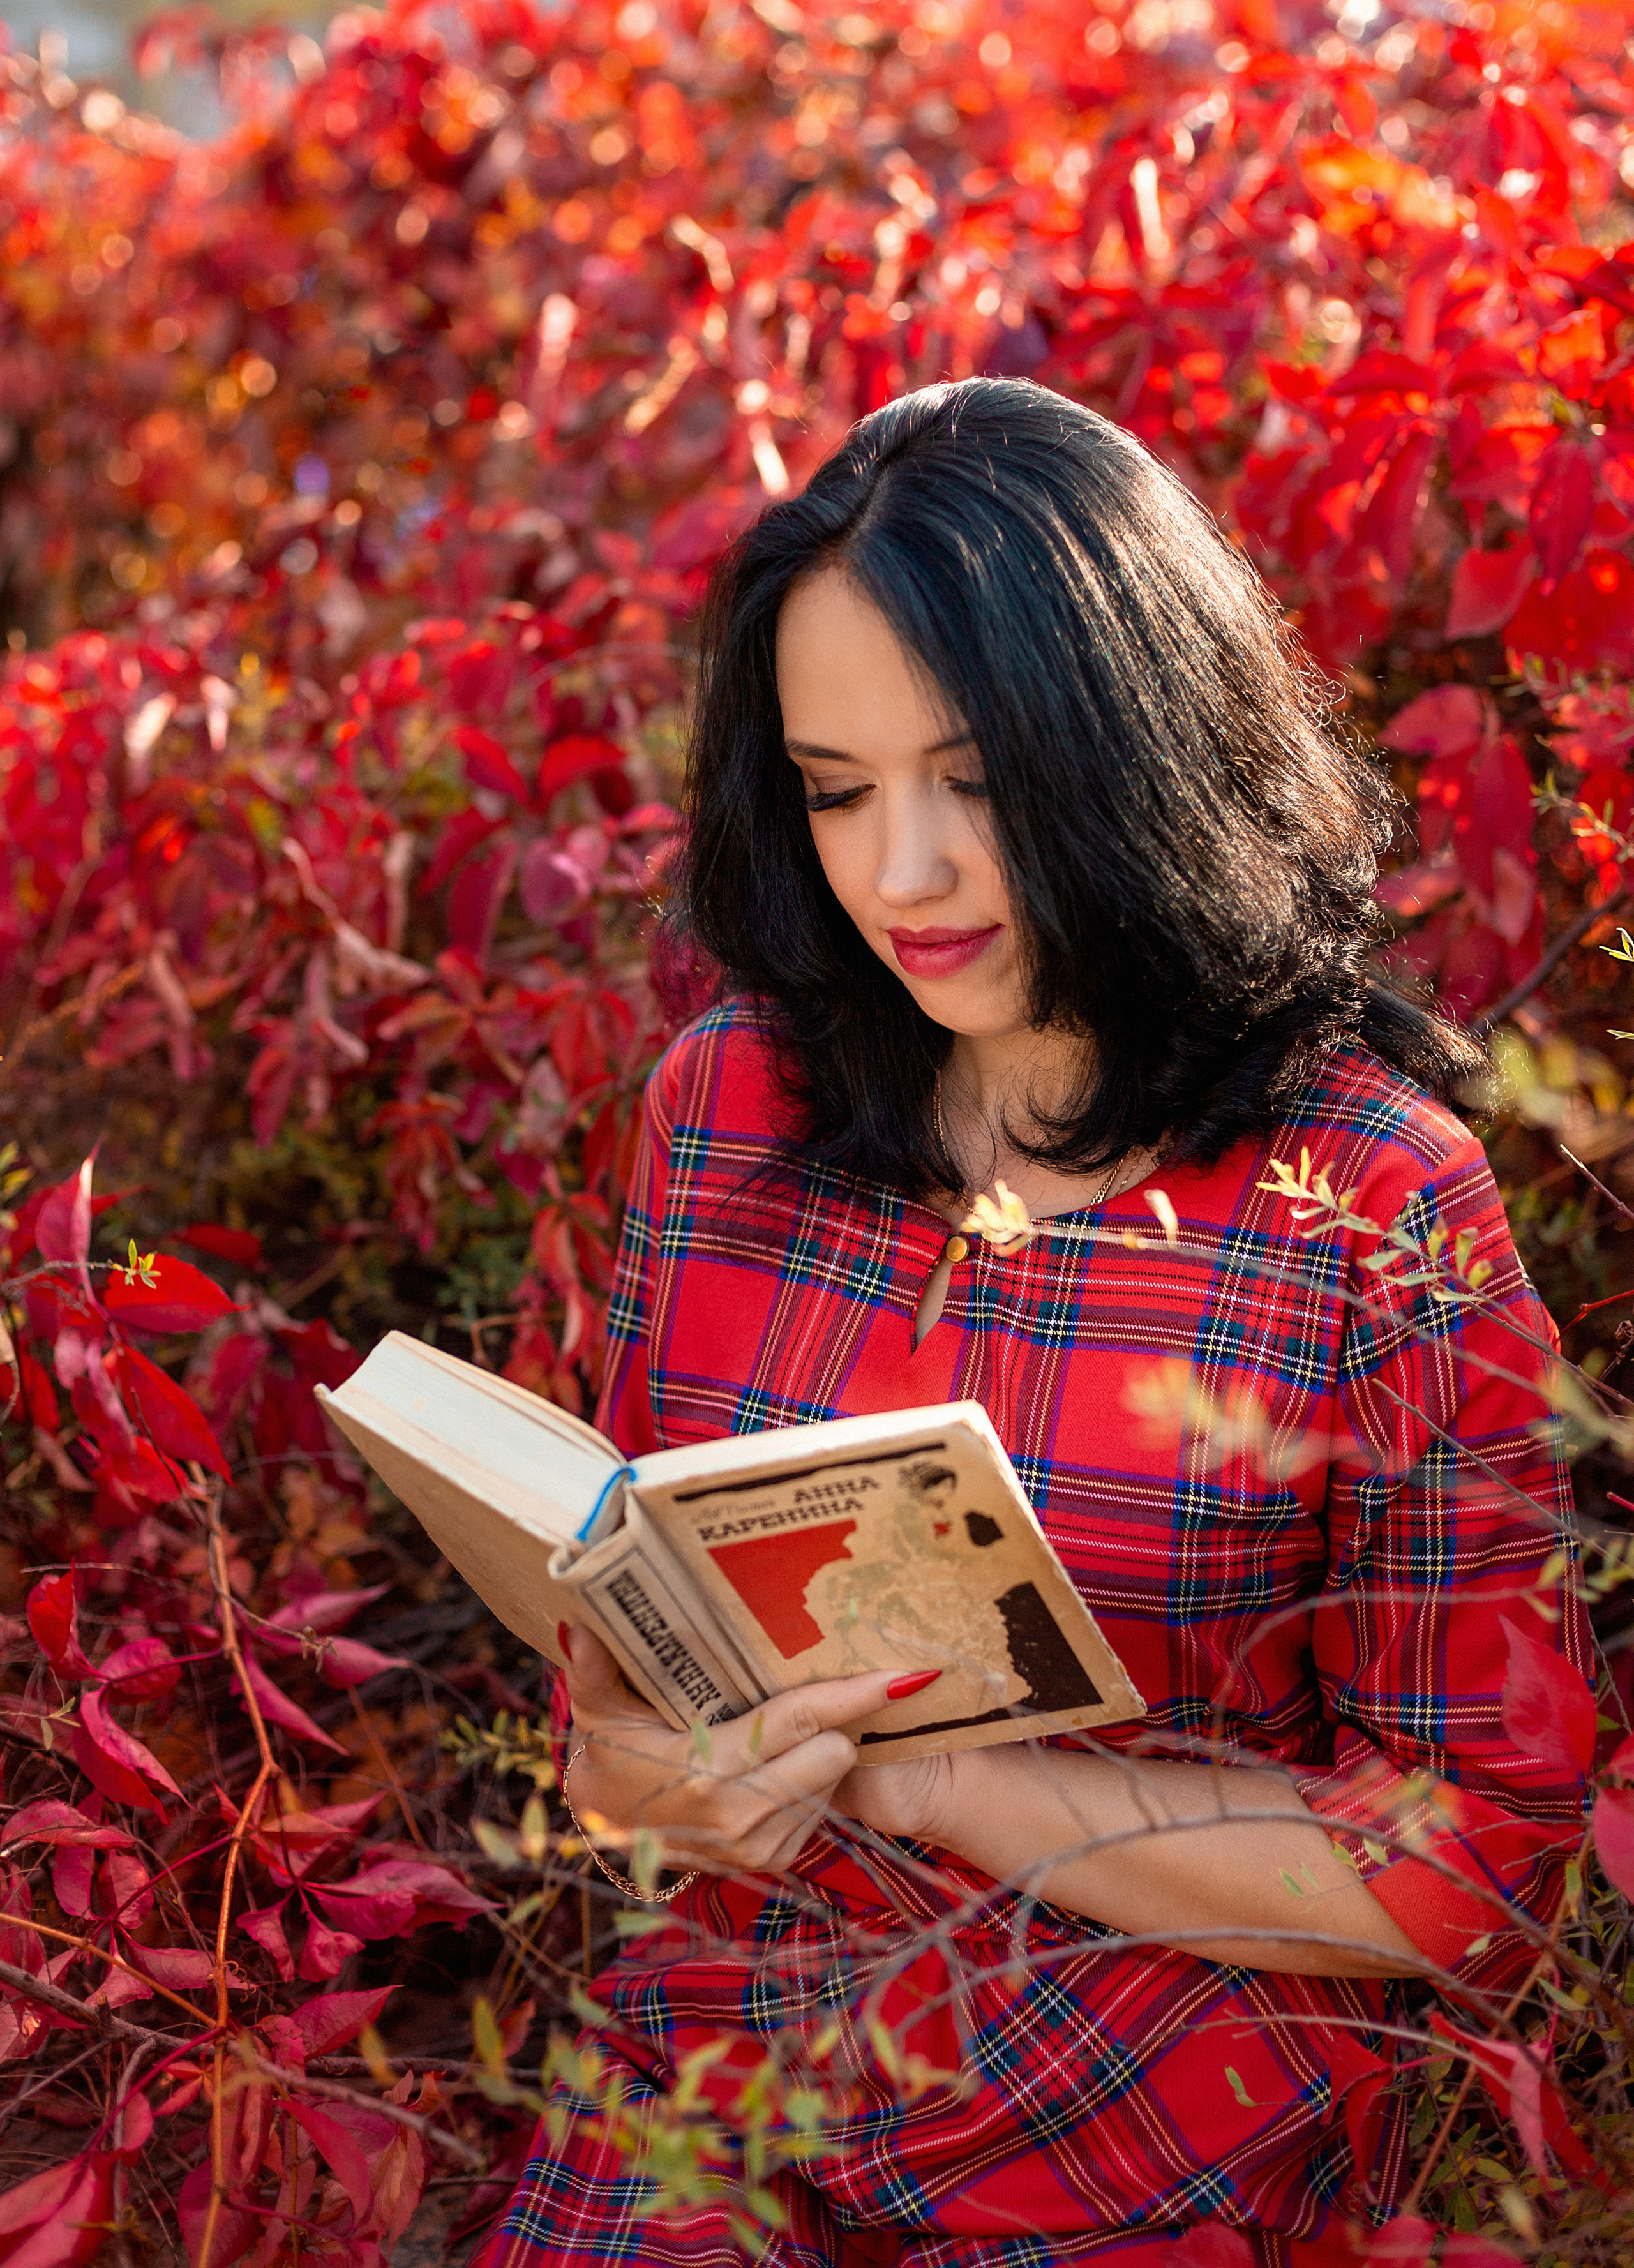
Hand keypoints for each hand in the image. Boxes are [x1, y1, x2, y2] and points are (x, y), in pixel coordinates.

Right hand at [559, 1623, 935, 1876]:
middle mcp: (741, 1815)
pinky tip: (775, 1765)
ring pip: (832, 1778)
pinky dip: (809, 1783)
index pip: (801, 1720)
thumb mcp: (599, 1710)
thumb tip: (578, 1623)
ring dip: (820, 1750)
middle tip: (809, 1693)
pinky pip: (820, 1808)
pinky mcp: (771, 1861)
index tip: (908, 1674)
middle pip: (833, 1749)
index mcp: (708, 1771)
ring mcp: (759, 1845)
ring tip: (783, 1730)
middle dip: (832, 1720)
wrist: (606, 1829)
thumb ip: (593, 1669)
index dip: (856, 1694)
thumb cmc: (610, 1754)